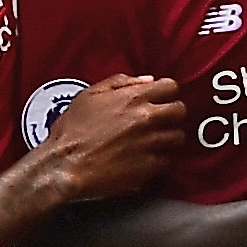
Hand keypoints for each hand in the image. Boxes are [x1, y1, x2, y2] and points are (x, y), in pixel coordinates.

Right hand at [36, 75, 184, 201]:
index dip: (166, 93)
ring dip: (168, 137)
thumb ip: (120, 83)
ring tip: (153, 141)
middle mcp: (147, 118)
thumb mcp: (90, 95)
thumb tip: (146, 80)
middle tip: (160, 121)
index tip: (160, 100)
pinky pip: (168, 159)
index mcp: (134, 97)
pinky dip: (160, 158)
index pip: (171, 87)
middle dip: (172, 114)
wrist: (66, 165)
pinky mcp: (150, 166)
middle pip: (180, 111)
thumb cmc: (72, 131)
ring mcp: (151, 143)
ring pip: (178, 136)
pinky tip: (146, 157)